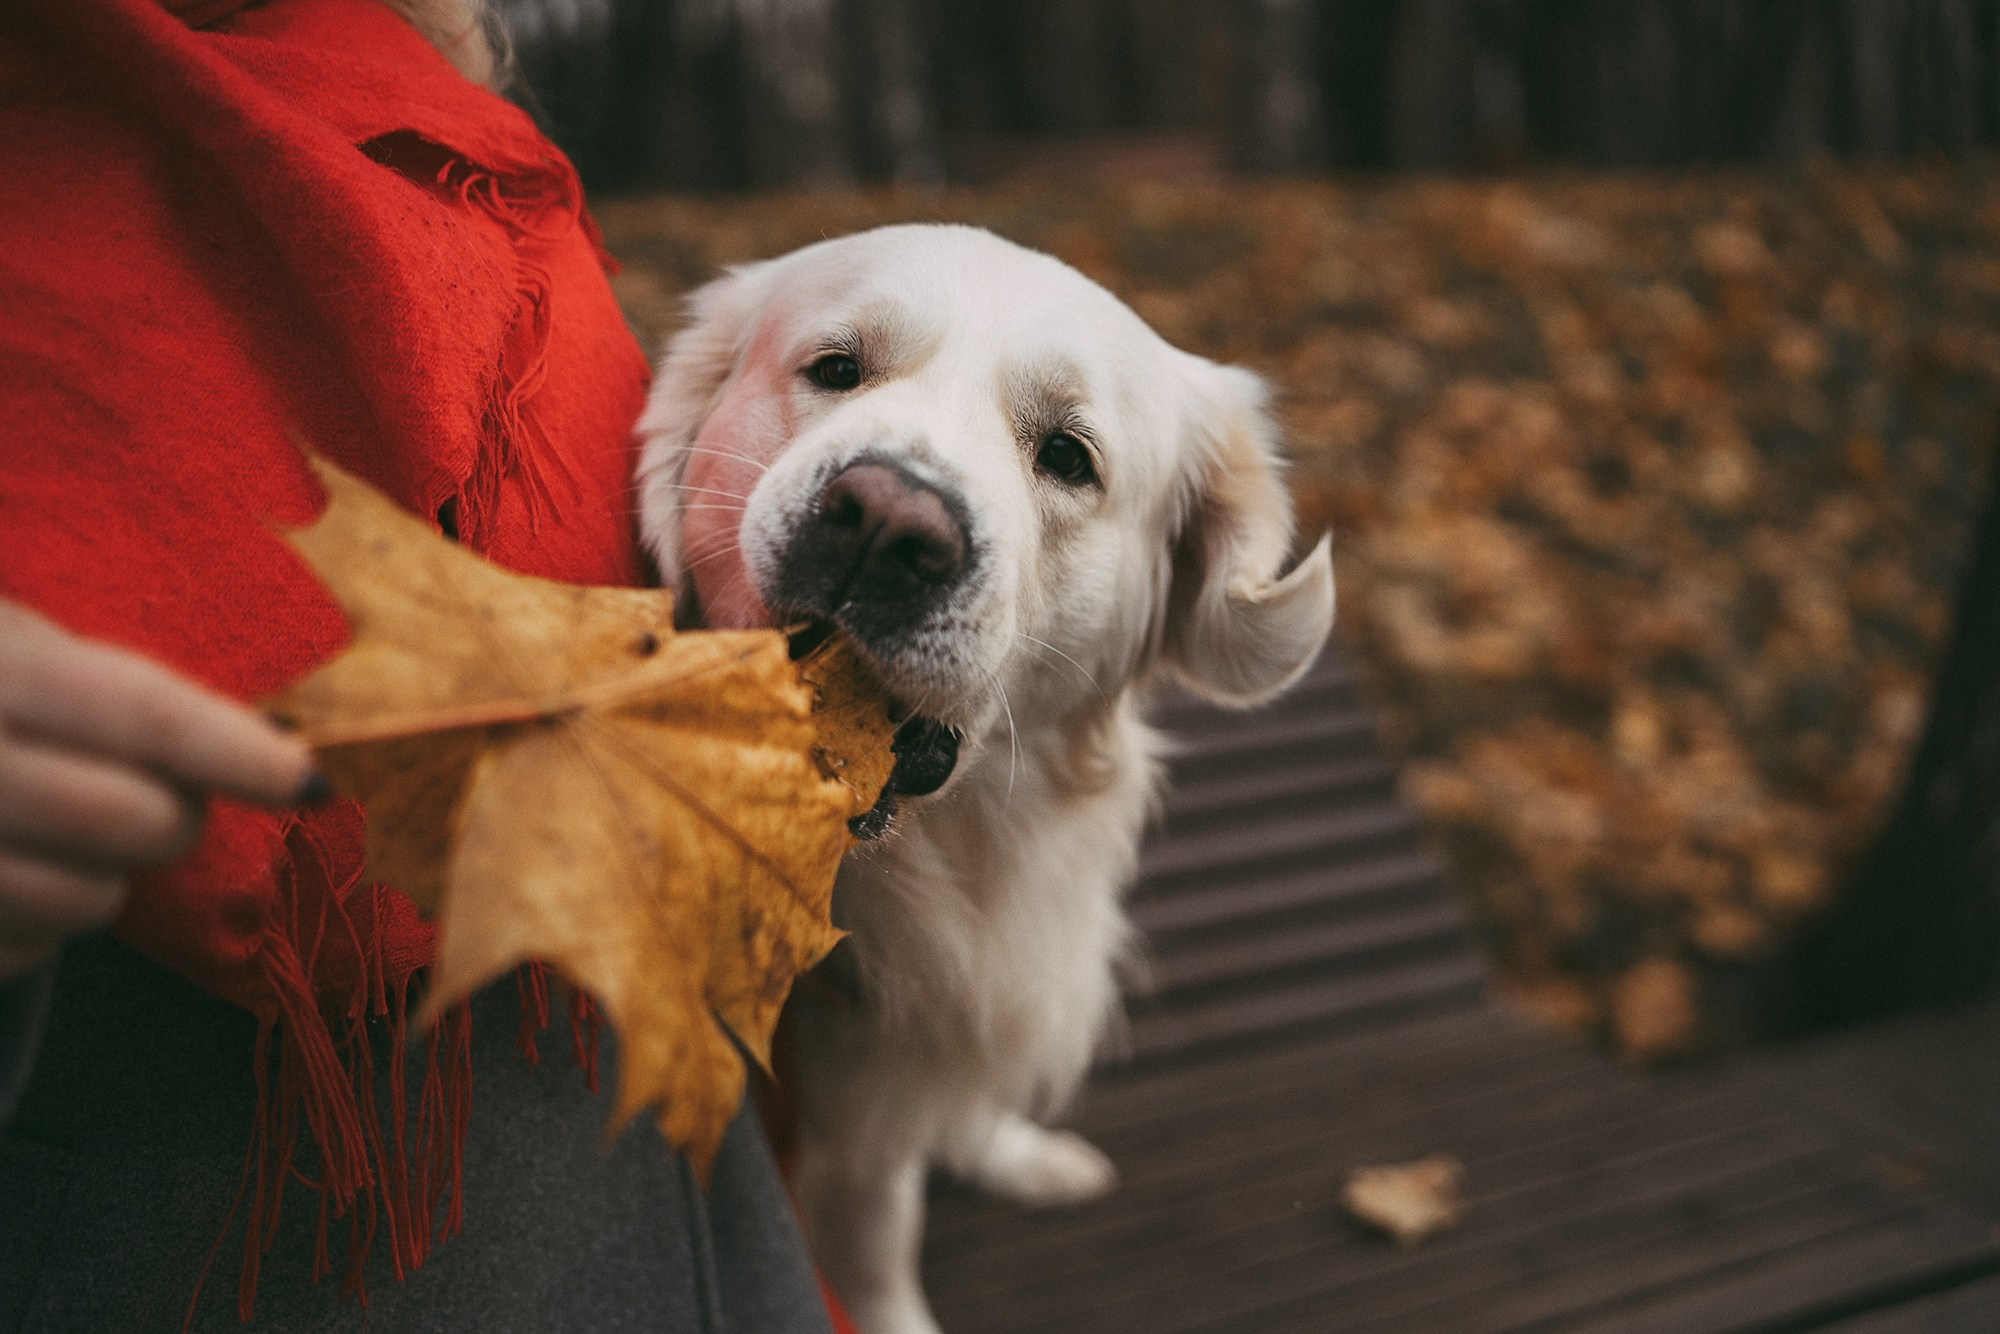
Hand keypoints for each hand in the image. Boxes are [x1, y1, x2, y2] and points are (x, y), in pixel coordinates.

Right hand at [0, 601, 320, 978]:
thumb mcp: (21, 656)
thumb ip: (127, 703)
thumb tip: (276, 761)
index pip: (141, 712)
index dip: (236, 751)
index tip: (312, 785)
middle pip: (137, 821)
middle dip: (172, 821)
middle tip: (148, 801)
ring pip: (90, 904)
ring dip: (101, 882)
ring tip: (48, 835)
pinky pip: (23, 953)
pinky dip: (33, 929)